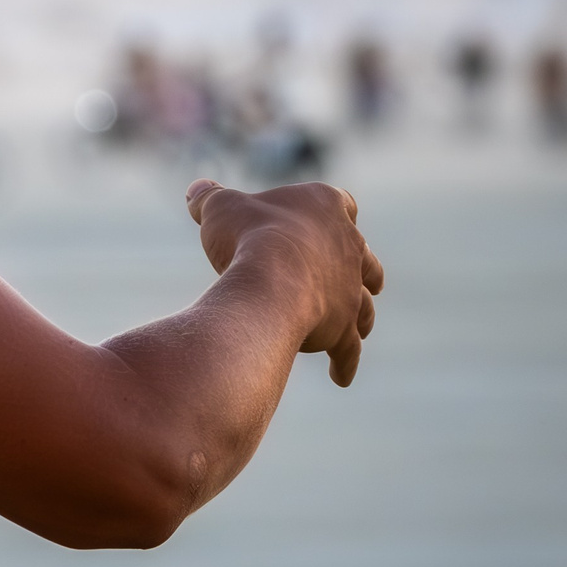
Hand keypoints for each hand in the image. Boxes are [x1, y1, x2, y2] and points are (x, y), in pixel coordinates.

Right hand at [187, 179, 384, 385]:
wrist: (270, 282)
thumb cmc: (248, 237)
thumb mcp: (220, 209)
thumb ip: (210, 199)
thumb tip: (196, 191)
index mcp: (325, 206)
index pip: (341, 202)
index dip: (336, 210)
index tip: (329, 216)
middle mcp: (348, 246)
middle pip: (365, 257)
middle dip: (364, 268)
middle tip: (369, 278)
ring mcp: (350, 288)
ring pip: (365, 304)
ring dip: (364, 315)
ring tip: (362, 326)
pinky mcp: (343, 325)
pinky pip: (347, 348)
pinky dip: (344, 362)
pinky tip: (341, 376)